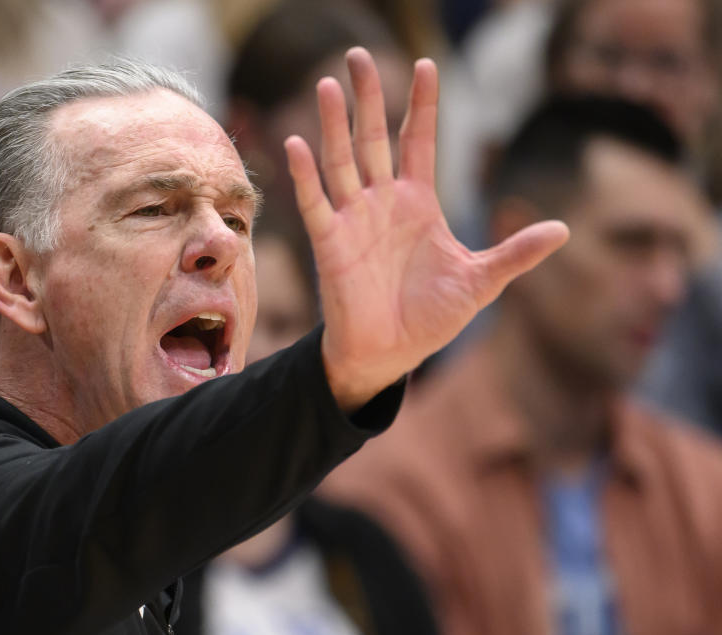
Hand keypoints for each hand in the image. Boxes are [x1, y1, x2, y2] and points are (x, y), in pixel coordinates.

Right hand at [285, 48, 568, 411]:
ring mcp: (353, 219)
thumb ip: (515, 253)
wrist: (390, 354)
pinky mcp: (329, 243)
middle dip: (367, 97)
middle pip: (373, 138)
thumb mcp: (480, 281)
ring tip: (328, 84)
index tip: (426, 64)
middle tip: (357, 55)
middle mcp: (383, 202)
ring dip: (334, 125)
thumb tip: (563, 229)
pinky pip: (314, 202)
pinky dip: (304, 175)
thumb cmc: (430, 318)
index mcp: (419, 203)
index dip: (421, 105)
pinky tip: (296, 142)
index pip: (419, 141)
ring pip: (341, 161)